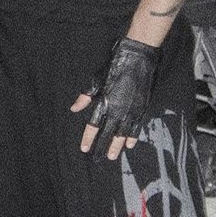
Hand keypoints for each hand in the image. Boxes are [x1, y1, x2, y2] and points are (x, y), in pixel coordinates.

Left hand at [71, 37, 157, 159]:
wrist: (138, 57)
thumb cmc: (115, 66)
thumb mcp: (97, 79)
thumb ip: (86, 97)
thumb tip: (74, 109)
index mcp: (104, 102)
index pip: (93, 126)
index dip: (88, 138)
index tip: (84, 149)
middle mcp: (117, 109)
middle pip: (107, 133)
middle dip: (102, 147)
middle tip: (98, 159)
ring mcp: (131, 110)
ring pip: (122, 134)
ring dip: (117, 146)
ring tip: (112, 156)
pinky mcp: (142, 107)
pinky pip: (136, 126)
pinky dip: (133, 136)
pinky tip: (130, 145)